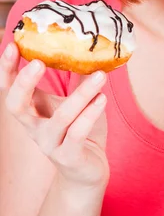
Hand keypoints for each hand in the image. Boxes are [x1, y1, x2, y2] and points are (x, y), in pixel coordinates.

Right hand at [0, 42, 109, 189]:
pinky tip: (103, 99)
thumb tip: (87, 46)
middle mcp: (34, 128)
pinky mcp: (68, 157)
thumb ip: (77, 78)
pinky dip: (90, 115)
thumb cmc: (80, 131)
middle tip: (38, 62)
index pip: (10, 88)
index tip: (13, 44)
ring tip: (100, 75)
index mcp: (32, 111)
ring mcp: (50, 144)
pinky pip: (77, 134)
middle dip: (24, 83)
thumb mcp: (75, 101)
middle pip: (16, 106)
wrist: (88, 171)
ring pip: (60, 118)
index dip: (7, 69)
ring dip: (81, 94)